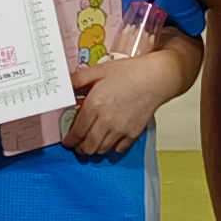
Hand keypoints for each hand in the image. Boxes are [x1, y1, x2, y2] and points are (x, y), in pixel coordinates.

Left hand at [65, 48, 181, 158]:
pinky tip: (110, 140)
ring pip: (102, 149)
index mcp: (94, 105)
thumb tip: (64, 86)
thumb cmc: (130, 72)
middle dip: (80, 148)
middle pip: (88, 146)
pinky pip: (119, 149)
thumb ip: (78, 80)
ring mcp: (121, 129)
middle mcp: (106, 121)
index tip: (68, 141)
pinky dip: (112, 147)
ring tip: (92, 143)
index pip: (77, 132)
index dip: (70, 140)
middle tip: (78, 145)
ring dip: (94, 149)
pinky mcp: (133, 133)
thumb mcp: (99, 70)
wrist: (156, 77)